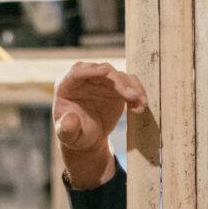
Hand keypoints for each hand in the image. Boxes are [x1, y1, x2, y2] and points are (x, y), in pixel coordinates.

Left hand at [52, 61, 149, 187]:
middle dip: (119, 82)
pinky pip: (129, 84)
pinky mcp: (116, 87)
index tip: (106, 71)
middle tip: (132, 96)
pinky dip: (137, 93)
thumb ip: (66, 129)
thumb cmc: (74, 135)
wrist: (88, 138)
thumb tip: (70, 120)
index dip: (91, 70)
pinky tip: (141, 106)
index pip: (77, 72)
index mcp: (67, 86)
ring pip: (119, 77)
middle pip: (103, 72)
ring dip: (132, 88)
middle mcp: (85, 79)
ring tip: (141, 103)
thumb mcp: (67, 135)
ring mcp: (102, 82)